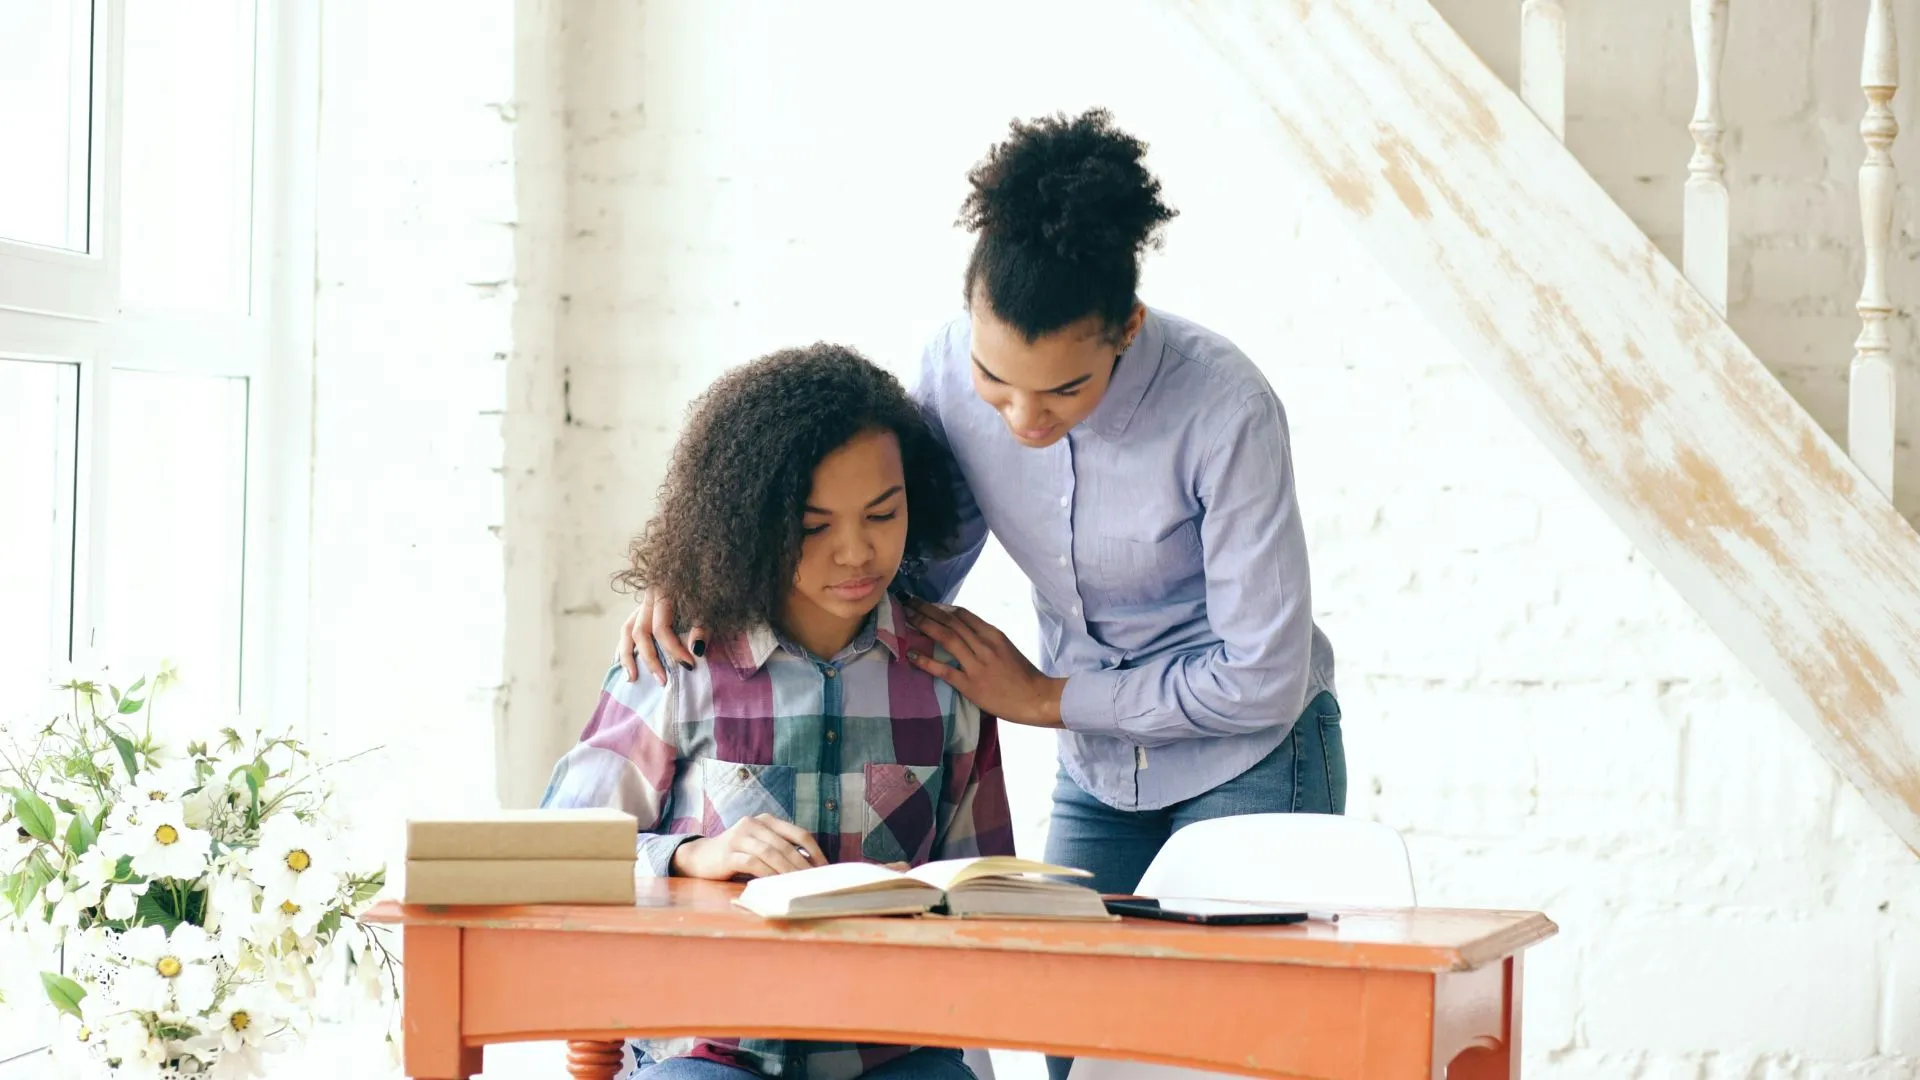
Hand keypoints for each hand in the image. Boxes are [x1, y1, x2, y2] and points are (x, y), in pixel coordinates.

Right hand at [617, 589, 708, 685]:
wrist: (702, 572)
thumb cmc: (708, 589)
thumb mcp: (709, 606)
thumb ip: (703, 627)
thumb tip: (696, 650)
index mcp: (663, 593)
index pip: (661, 628)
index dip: (673, 649)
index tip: (689, 665)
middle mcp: (649, 598)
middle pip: (640, 632)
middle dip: (650, 659)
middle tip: (662, 680)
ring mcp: (643, 603)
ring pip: (627, 630)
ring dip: (628, 656)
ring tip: (631, 678)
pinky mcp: (642, 608)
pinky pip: (628, 628)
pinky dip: (625, 647)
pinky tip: (626, 664)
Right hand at [670, 814, 823, 879]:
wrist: (700, 857)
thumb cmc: (736, 854)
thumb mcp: (759, 846)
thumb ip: (780, 850)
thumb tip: (810, 868)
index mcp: (767, 820)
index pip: (798, 833)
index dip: (815, 851)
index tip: (826, 869)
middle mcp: (754, 824)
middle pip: (785, 845)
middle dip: (803, 865)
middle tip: (815, 882)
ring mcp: (739, 837)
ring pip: (770, 853)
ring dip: (787, 871)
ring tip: (798, 885)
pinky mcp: (728, 853)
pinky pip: (752, 863)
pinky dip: (766, 874)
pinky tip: (775, 885)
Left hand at [903, 598, 1065, 727]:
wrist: (1036, 698)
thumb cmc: (1023, 675)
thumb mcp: (1007, 648)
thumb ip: (986, 639)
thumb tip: (963, 631)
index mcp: (993, 634)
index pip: (962, 614)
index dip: (941, 607)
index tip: (926, 604)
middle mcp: (984, 645)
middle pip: (951, 621)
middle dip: (927, 610)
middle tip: (909, 603)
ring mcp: (977, 665)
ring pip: (946, 638)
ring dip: (924, 625)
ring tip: (906, 618)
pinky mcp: (970, 685)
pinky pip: (944, 670)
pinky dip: (925, 661)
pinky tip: (911, 654)